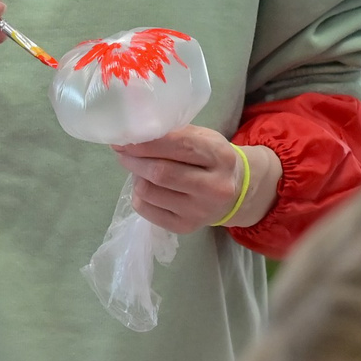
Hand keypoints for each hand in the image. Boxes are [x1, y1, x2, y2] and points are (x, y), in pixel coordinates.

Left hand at [113, 127, 280, 233]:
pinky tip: (148, 187)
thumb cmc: (213, 160)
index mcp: (220, 156)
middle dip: (135, 159)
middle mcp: (214, 187)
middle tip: (123, 152)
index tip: (125, 138)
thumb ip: (175, 134)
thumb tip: (133, 135)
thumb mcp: (204, 139)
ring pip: (149, 192)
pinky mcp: (185, 227)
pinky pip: (146, 210)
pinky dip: (139, 195)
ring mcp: (199, 211)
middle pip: (161, 172)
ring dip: (136, 177)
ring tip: (139, 169)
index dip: (147, 142)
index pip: (179, 145)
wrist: (237, 193)